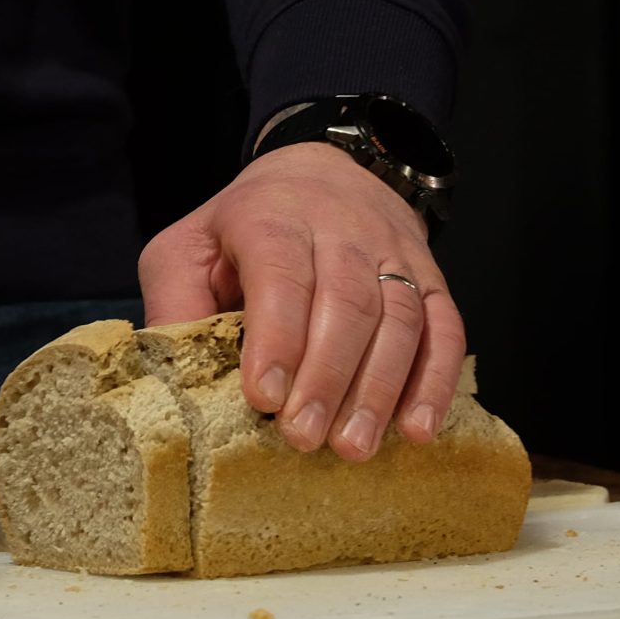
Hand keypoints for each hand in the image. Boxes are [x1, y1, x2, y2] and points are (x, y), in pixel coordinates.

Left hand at [139, 141, 463, 461]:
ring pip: (399, 317)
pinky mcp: (430, 276)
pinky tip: (420, 428)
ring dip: (380, 388)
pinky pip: (446, 327)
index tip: (264, 397)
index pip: (281, 274)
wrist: (322, 171)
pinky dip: (437, 381)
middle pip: (346, 301)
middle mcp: (342, 229)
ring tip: (355, 446)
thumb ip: (175, 301)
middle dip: (326, 376)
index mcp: (272, 218)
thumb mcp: (188, 247)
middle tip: (304, 437)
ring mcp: (393, 252)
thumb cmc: (244, 227)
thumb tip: (173, 376)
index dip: (276, 336)